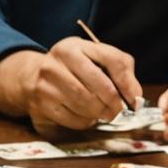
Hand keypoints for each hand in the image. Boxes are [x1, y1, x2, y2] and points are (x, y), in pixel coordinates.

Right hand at [0, 38, 139, 135]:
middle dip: (115, 103)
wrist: (30, 77)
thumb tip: (136, 98)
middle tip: (119, 111)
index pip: (112, 59)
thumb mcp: (93, 59)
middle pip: (100, 85)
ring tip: (104, 114)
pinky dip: (85, 122)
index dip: (128, 83)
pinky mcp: (42, 102)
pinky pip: (73, 118)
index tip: (134, 99)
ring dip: (101, 114)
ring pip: (86, 104)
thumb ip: (120, 71)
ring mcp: (48, 81)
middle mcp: (59, 59)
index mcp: (76, 45)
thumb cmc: (71, 69)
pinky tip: (87, 117)